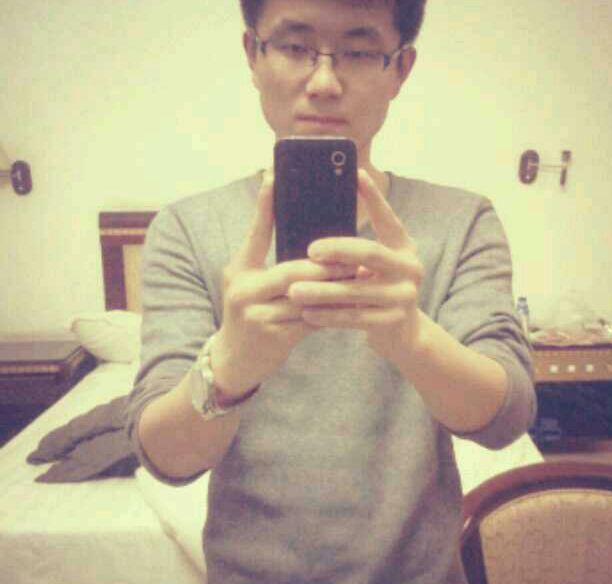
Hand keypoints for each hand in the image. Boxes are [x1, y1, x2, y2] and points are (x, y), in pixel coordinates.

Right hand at [210, 172, 356, 397]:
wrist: (233, 359)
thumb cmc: (244, 311)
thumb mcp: (244, 279)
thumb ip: (262, 252)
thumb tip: (293, 222)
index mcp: (239, 271)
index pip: (255, 234)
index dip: (264, 206)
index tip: (274, 177)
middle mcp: (245, 292)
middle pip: (294, 270)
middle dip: (328, 264)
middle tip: (355, 254)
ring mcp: (259, 316)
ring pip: (307, 297)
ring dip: (336, 288)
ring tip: (358, 277)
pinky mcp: (275, 338)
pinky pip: (312, 320)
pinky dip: (332, 311)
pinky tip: (349, 305)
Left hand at [287, 169, 424, 358]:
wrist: (401, 333)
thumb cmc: (376, 289)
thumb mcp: (373, 266)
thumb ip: (355, 250)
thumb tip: (313, 221)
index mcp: (404, 247)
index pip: (388, 218)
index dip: (374, 197)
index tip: (355, 174)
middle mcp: (410, 268)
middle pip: (370, 253)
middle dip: (338, 250)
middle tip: (310, 250)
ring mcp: (404, 296)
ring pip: (356, 290)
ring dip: (322, 291)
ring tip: (293, 290)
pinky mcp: (393, 321)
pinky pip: (354, 317)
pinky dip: (328, 315)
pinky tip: (306, 313)